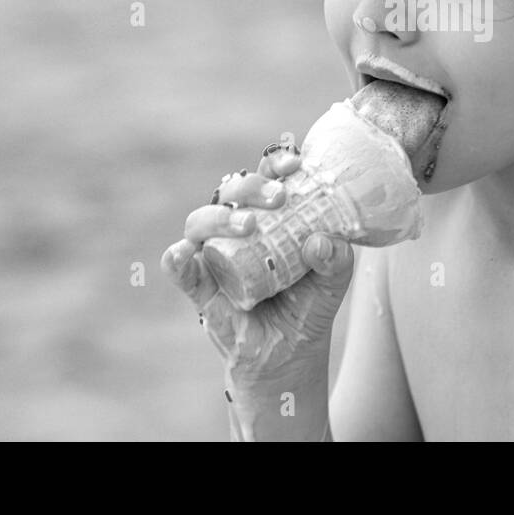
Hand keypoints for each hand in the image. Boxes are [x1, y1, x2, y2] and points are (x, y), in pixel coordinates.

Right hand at [160, 144, 355, 393]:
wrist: (292, 352)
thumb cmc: (310, 303)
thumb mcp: (334, 280)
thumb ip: (336, 259)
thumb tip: (319, 242)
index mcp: (268, 214)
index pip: (265, 175)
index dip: (274, 162)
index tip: (293, 165)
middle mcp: (235, 227)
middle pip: (231, 191)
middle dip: (252, 186)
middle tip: (278, 198)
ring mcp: (214, 254)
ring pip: (200, 221)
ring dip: (220, 217)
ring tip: (249, 225)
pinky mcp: (200, 287)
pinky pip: (179, 269)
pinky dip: (177, 259)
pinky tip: (184, 254)